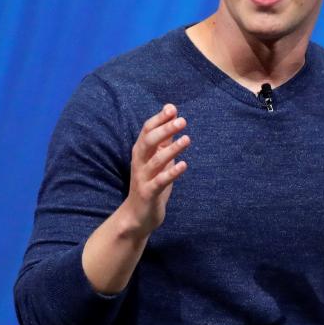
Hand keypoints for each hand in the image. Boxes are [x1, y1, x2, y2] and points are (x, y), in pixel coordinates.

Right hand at [122, 104, 190, 235]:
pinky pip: (159, 182)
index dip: (159, 119)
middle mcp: (139, 163)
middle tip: (182, 121)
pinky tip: (183, 165)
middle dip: (164, 130)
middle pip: (148, 142)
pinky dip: (171, 173)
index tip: (172, 109)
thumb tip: (171, 110)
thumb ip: (164, 137)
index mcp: (141, 153)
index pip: (147, 131)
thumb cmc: (150, 182)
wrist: (137, 215)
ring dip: (171, 149)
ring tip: (187, 139)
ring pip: (155, 161)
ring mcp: (143, 179)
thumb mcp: (158, 158)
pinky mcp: (149, 194)